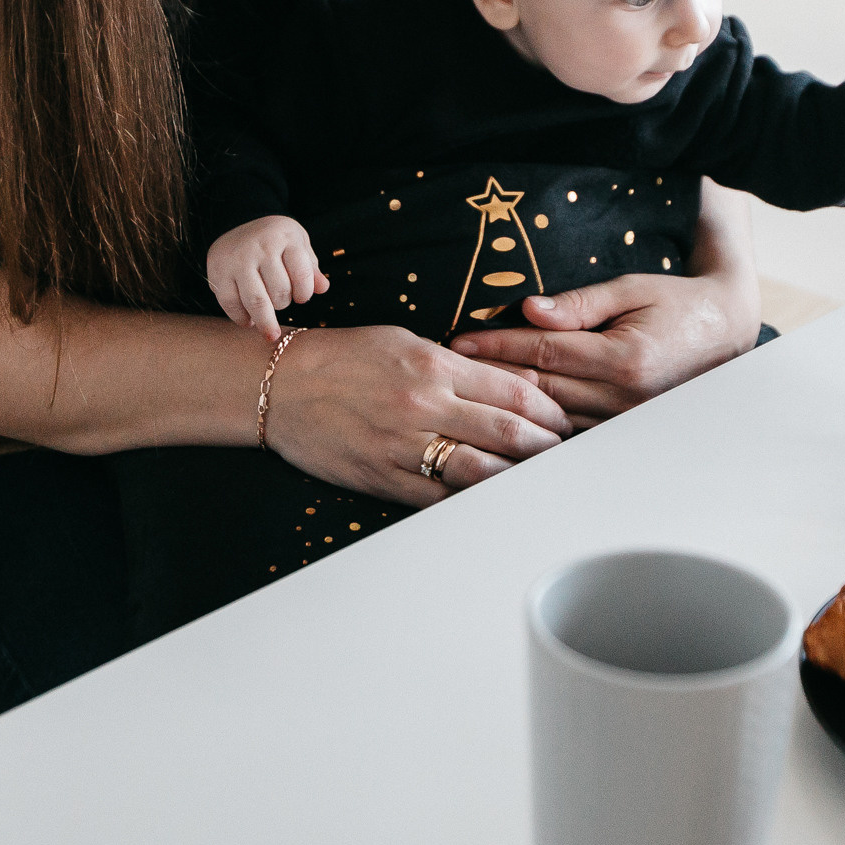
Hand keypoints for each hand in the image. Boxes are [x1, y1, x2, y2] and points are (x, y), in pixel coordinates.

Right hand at [206, 215, 327, 339]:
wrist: (237, 223)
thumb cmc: (275, 240)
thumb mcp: (298, 245)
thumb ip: (311, 268)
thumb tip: (323, 288)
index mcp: (284, 237)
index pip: (302, 273)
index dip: (304, 293)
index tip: (301, 298)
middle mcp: (260, 246)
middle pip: (280, 292)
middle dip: (284, 304)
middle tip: (281, 303)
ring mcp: (238, 259)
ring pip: (256, 302)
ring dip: (265, 320)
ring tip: (269, 326)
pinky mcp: (218, 272)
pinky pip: (232, 304)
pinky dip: (242, 319)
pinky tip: (248, 321)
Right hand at [262, 326, 571, 506]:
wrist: (281, 386)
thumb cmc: (344, 357)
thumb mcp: (404, 342)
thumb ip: (455, 366)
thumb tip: (505, 386)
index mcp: (434, 366)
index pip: (513, 390)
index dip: (547, 409)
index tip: (562, 419)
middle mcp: (424, 406)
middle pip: (508, 433)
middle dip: (545, 446)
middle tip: (563, 452)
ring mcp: (404, 446)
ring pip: (480, 472)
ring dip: (517, 477)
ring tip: (537, 479)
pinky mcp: (384, 478)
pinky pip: (439, 498)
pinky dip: (471, 501)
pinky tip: (492, 500)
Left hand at [450, 268, 759, 427]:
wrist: (724, 333)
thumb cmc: (675, 304)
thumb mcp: (629, 289)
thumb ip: (577, 304)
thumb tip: (527, 310)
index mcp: (624, 358)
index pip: (543, 352)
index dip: (497, 345)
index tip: (459, 339)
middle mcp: (624, 398)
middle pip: (539, 388)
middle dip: (490, 377)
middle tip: (445, 369)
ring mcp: (625, 422)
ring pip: (550, 417)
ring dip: (507, 408)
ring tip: (464, 396)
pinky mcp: (625, 433)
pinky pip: (570, 432)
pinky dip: (536, 426)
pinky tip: (505, 421)